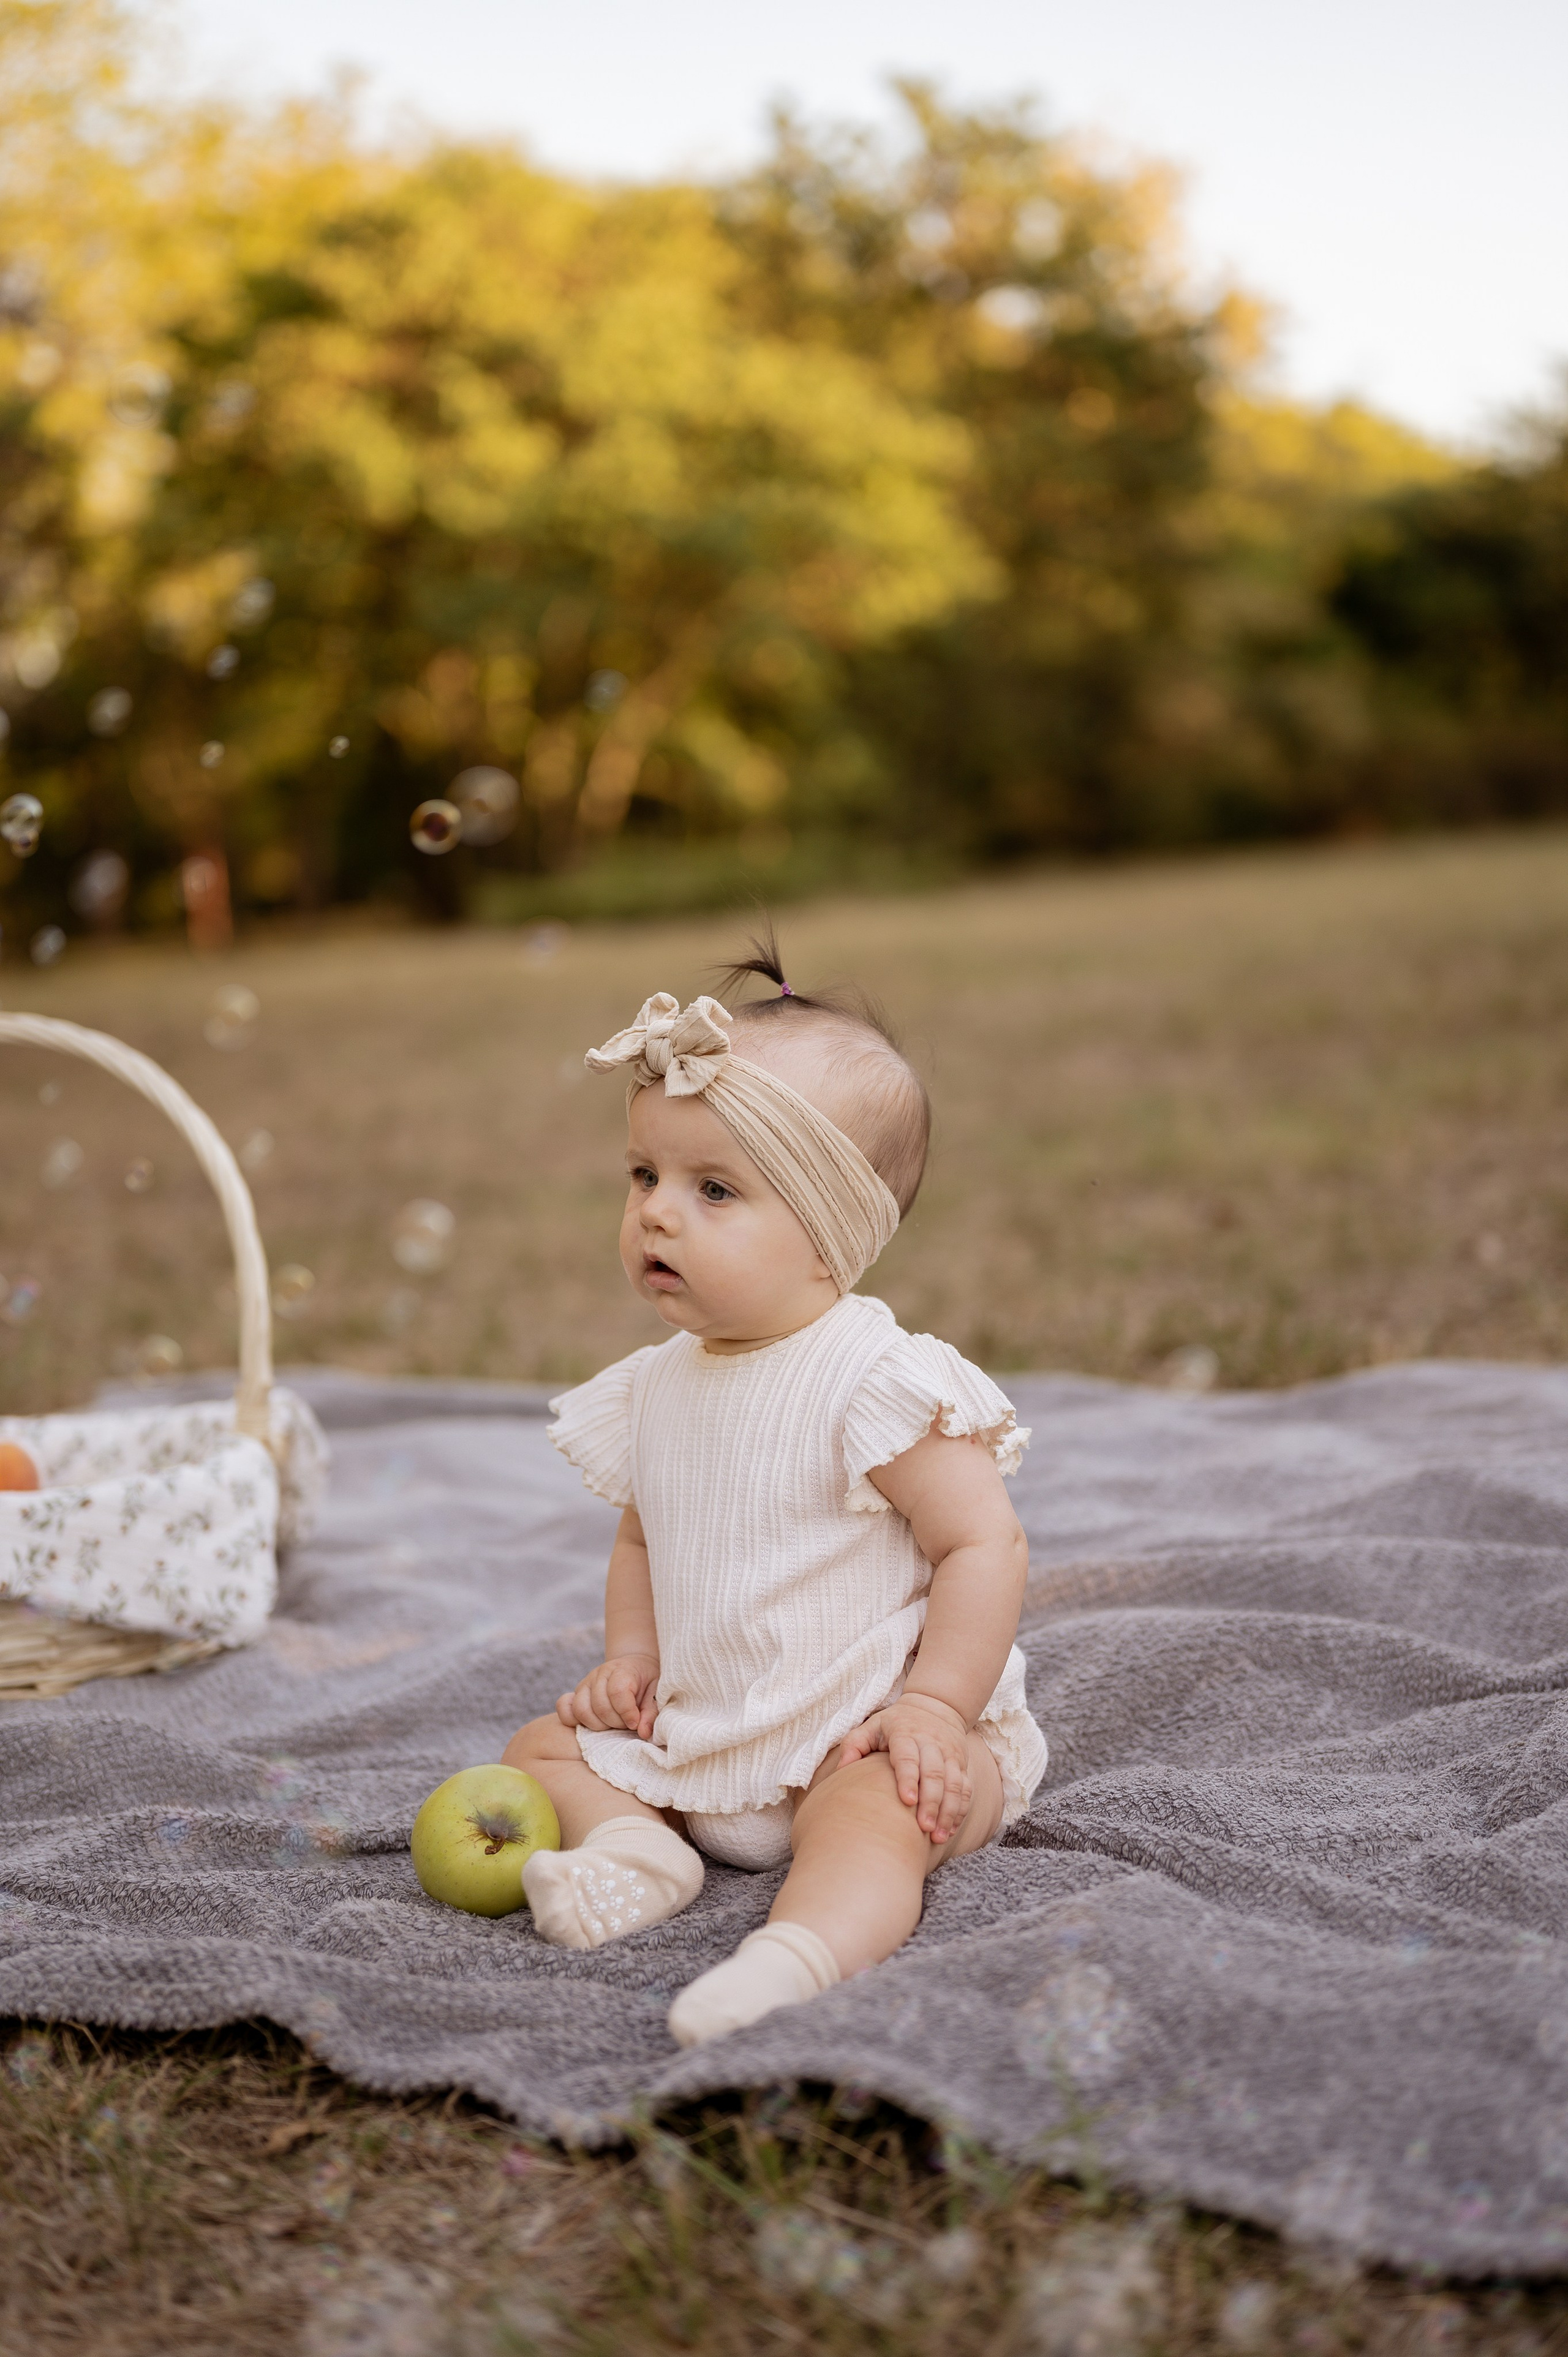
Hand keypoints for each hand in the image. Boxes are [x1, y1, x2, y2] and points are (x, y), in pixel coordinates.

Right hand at [556, 1652, 658, 1737]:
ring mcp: (585, 1684)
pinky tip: (590, 1724)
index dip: (627, 1712)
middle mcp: (600, 1674)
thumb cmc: (647, 1682)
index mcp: (622, 1670)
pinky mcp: (576, 1694)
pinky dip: (572, 1720)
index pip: (617, 1691)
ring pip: (581, 1710)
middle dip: (615, 1722)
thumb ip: (651, 1713)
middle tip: (627, 1724)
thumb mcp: (656, 1693)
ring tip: (612, 1724)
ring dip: (598, 1725)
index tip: (635, 1723)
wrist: (634, 1668)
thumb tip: (643, 1733)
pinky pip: (564, 1708)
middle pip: (600, 1706)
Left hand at [838, 1695, 973, 1843]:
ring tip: (939, 1837)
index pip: (908, 1756)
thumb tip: (841, 1771)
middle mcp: (930, 1742)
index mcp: (905, 1733)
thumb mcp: (872, 1726)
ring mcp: (949, 1753)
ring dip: (948, 1811)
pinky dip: (960, 1809)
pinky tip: (951, 1829)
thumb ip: (854, 1744)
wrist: (935, 1707)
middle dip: (931, 1802)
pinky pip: (965, 1788)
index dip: (908, 1778)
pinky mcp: (962, 1764)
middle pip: (934, 1773)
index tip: (907, 1801)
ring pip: (954, 1783)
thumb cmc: (895, 1724)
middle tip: (924, 1828)